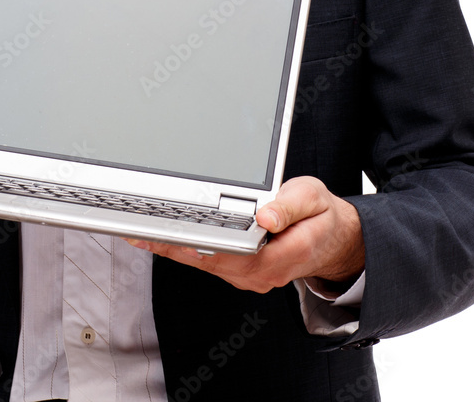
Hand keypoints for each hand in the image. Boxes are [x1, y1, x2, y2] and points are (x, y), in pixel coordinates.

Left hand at [126, 176, 363, 293]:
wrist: (335, 240)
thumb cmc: (322, 216)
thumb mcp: (313, 198)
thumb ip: (290, 205)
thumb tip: (265, 216)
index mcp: (279, 256)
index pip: (229, 253)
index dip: (195, 244)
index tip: (169, 232)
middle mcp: (259, 273)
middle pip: (207, 261)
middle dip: (172, 245)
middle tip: (138, 229)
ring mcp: (249, 275)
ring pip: (204, 263)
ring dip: (173, 247)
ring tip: (140, 230)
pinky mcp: (241, 270)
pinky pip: (208, 262)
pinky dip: (184, 249)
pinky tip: (163, 236)